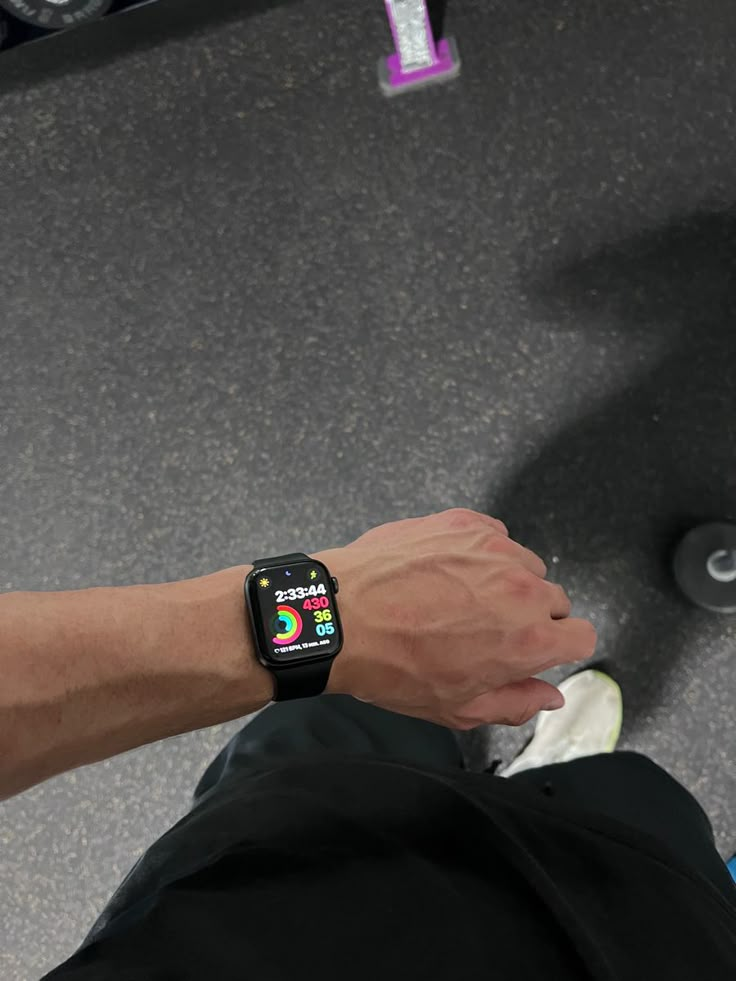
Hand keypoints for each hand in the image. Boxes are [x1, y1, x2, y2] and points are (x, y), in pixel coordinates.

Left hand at [319, 508, 595, 729]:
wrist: (339, 617)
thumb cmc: (392, 666)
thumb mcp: (458, 707)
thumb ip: (516, 702)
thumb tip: (550, 696)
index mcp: (529, 639)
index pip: (583, 636)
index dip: (560, 647)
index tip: (535, 650)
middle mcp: (522, 588)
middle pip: (555, 600)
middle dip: (530, 617)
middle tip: (484, 630)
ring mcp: (493, 549)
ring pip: (525, 565)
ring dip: (505, 581)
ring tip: (458, 598)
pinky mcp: (465, 522)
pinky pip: (494, 535)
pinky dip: (480, 551)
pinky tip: (445, 570)